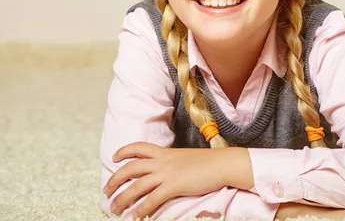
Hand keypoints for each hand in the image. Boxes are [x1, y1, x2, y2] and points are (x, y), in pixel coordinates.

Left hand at [103, 142, 229, 218]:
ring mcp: (167, 173)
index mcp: (166, 152)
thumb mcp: (186, 158)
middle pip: (131, 167)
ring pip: (137, 185)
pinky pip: (152, 199)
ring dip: (123, 198)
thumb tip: (166, 172)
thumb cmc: (208, 162)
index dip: (124, 151)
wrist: (223, 164)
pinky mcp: (174, 186)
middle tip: (107, 191)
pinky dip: (141, 210)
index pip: (139, 147)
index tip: (115, 157)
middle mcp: (163, 161)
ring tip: (114, 209)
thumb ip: (173, 163)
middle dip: (115, 179)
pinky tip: (136, 218)